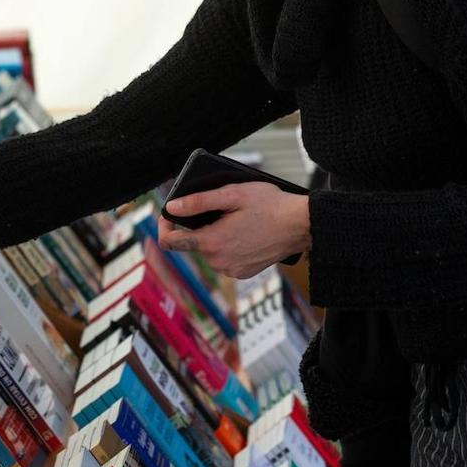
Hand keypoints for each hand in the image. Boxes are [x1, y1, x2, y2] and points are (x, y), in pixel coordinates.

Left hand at [157, 182, 309, 279]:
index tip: (169, 213)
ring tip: (237, 218)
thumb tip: (172, 207)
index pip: (170, 241)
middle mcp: (219, 261)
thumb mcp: (233, 195)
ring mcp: (232, 269)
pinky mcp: (243, 272)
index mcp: (212, 242)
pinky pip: (225, 257)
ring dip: (216, 234)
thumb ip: (198, 202)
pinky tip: (246, 231)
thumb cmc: (270, 206)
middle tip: (220, 207)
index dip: (164, 225)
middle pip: (194, 242)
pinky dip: (229, 244)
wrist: (302, 226)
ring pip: (210, 250)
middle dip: (200, 225)